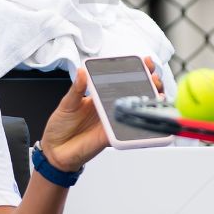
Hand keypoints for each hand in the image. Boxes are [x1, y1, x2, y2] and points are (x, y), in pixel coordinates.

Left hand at [39, 56, 162, 172]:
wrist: (55, 151)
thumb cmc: (60, 126)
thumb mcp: (67, 103)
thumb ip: (76, 89)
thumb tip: (82, 72)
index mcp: (101, 95)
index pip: (121, 80)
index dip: (136, 71)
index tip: (145, 62)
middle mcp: (110, 107)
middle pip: (136, 94)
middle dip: (150, 84)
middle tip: (154, 78)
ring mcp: (113, 122)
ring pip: (137, 111)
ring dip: (150, 103)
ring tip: (157, 95)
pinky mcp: (113, 136)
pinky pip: (129, 131)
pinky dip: (139, 125)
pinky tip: (145, 117)